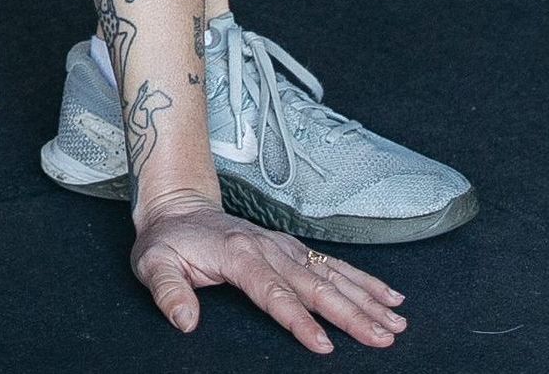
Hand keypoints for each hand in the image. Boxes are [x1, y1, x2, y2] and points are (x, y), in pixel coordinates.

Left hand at [131, 195, 408, 352]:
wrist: (177, 206)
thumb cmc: (166, 241)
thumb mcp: (152, 263)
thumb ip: (167, 290)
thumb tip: (185, 321)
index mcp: (237, 253)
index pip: (273, 291)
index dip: (298, 319)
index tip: (324, 344)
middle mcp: (267, 247)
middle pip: (313, 285)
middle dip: (350, 313)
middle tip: (383, 338)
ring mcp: (283, 246)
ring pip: (331, 275)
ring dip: (366, 298)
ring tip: (397, 322)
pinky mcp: (291, 249)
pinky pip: (332, 265)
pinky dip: (363, 281)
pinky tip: (388, 297)